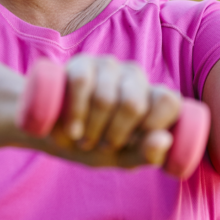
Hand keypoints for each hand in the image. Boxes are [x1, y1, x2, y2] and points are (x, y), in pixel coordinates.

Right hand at [46, 55, 182, 167]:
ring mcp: (109, 66)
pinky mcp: (81, 62)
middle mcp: (134, 76)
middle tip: (101, 146)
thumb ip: (147, 154)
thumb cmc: (93, 144)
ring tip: (83, 138)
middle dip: (114, 135)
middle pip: (133, 104)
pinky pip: (81, 84)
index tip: (132, 143)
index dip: (152, 126)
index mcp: (152, 97)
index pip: (169, 101)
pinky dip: (75, 113)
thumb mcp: (121, 157)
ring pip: (105, 98)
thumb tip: (164, 139)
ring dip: (91, 129)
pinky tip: (72, 129)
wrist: (50, 132)